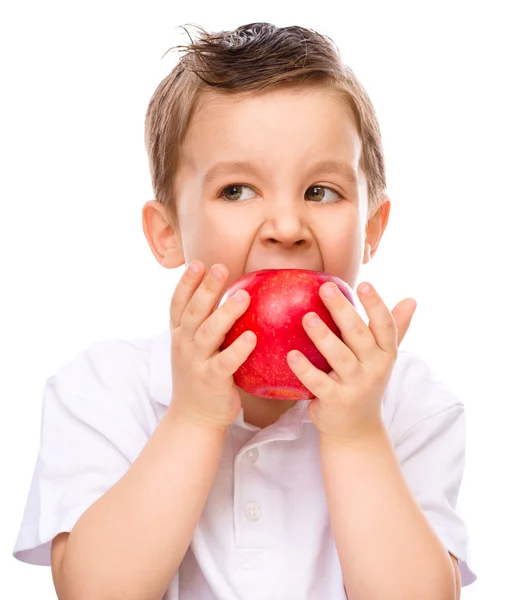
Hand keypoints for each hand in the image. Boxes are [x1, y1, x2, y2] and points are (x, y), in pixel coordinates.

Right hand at [168, 261, 256, 429]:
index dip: (186, 283)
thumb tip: (234, 295)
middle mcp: (184, 345)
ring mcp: (195, 362)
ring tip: (243, 297)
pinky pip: (225, 362)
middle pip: (194, 312)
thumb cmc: (200, 376)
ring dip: (225, 313)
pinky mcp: (211, 380)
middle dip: (206, 289)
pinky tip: (252, 337)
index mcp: (180, 334)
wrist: (194, 417)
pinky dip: (238, 349)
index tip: (198, 263)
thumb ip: (205, 324)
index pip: (178, 303)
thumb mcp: (194, 348)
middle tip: (220, 268)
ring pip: (208, 333)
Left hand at [287, 282, 416, 440]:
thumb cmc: (367, 382)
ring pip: (339, 357)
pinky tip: (291, 354)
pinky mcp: (335, 401)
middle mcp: (375, 368)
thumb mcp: (384, 357)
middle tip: (325, 289)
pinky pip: (318, 382)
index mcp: (386, 354)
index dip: (376, 305)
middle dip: (343, 311)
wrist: (357, 429)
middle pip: (359, 336)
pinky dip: (305, 369)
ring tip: (307, 318)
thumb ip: (396, 328)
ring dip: (323, 336)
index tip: (364, 284)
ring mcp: (356, 386)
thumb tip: (412, 299)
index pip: (385, 326)